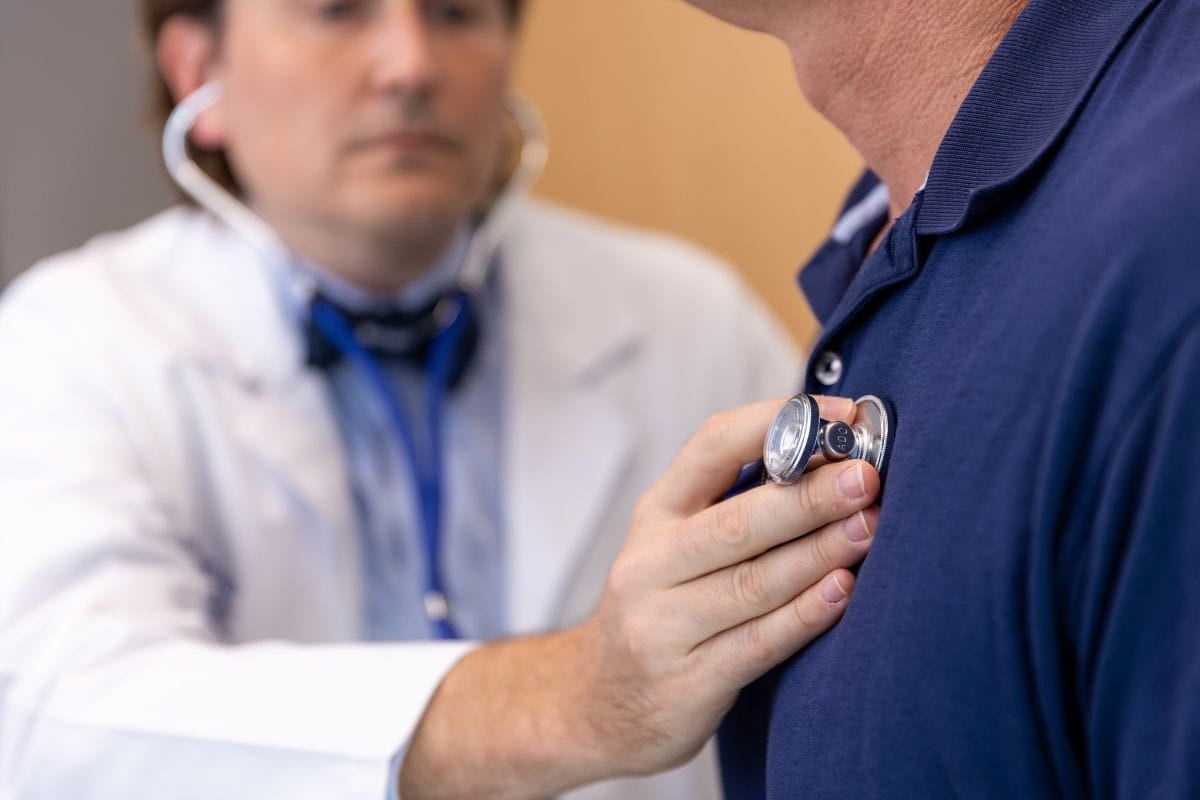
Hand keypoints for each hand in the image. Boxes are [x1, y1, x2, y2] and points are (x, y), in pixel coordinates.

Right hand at [400, 396, 879, 798]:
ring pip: (752, 583)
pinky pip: (755, 645)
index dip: (776, 426)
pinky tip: (842, 593)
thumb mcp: (672, 548)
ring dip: (818, 553)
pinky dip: (803, 617)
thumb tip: (831, 455)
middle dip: (807, 496)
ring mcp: (661, 627)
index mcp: (654, 516)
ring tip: (870, 528)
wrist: (594, 707)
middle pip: (736, 523)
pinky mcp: (684, 684)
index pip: (709, 449)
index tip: (838, 415)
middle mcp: (649, 565)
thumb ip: (734, 506)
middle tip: (865, 477)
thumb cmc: (660, 611)